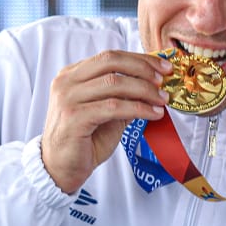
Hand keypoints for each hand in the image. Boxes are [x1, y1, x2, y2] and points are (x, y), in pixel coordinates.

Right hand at [41, 50, 171, 193]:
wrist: (60, 168)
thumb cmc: (84, 139)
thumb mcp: (108, 111)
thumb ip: (125, 95)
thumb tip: (156, 83)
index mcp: (73, 75)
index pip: (110, 56)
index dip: (140, 59)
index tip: (164, 66)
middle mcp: (67, 82)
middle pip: (111, 62)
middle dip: (143, 68)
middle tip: (164, 80)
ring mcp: (67, 98)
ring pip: (115, 83)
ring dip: (145, 90)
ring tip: (162, 100)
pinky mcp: (74, 117)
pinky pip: (114, 107)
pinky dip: (139, 108)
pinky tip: (153, 114)